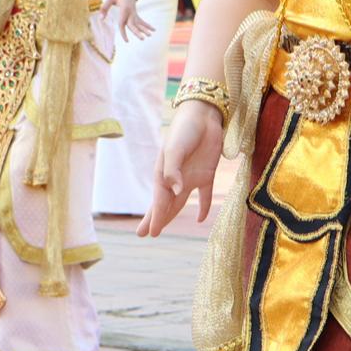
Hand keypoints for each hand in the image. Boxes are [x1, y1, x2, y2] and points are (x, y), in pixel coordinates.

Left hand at [107, 0, 151, 40]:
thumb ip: (104, 8)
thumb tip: (101, 19)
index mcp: (124, 9)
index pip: (123, 23)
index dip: (124, 32)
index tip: (127, 41)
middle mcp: (131, 12)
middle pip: (133, 24)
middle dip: (138, 32)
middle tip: (143, 39)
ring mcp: (134, 13)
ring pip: (139, 23)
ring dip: (145, 29)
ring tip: (150, 35)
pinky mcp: (135, 13)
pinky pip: (141, 21)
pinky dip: (147, 25)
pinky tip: (154, 30)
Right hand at [140, 100, 222, 236]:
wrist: (203, 115)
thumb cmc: (184, 130)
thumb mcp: (175, 149)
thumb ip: (174, 170)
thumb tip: (176, 191)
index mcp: (163, 173)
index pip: (158, 200)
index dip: (154, 217)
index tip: (149, 233)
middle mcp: (175, 178)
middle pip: (164, 204)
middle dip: (154, 219)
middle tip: (144, 234)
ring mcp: (191, 178)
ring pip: (179, 202)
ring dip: (171, 215)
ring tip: (161, 227)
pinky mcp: (207, 174)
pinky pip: (205, 195)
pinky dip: (204, 208)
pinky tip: (200, 220)